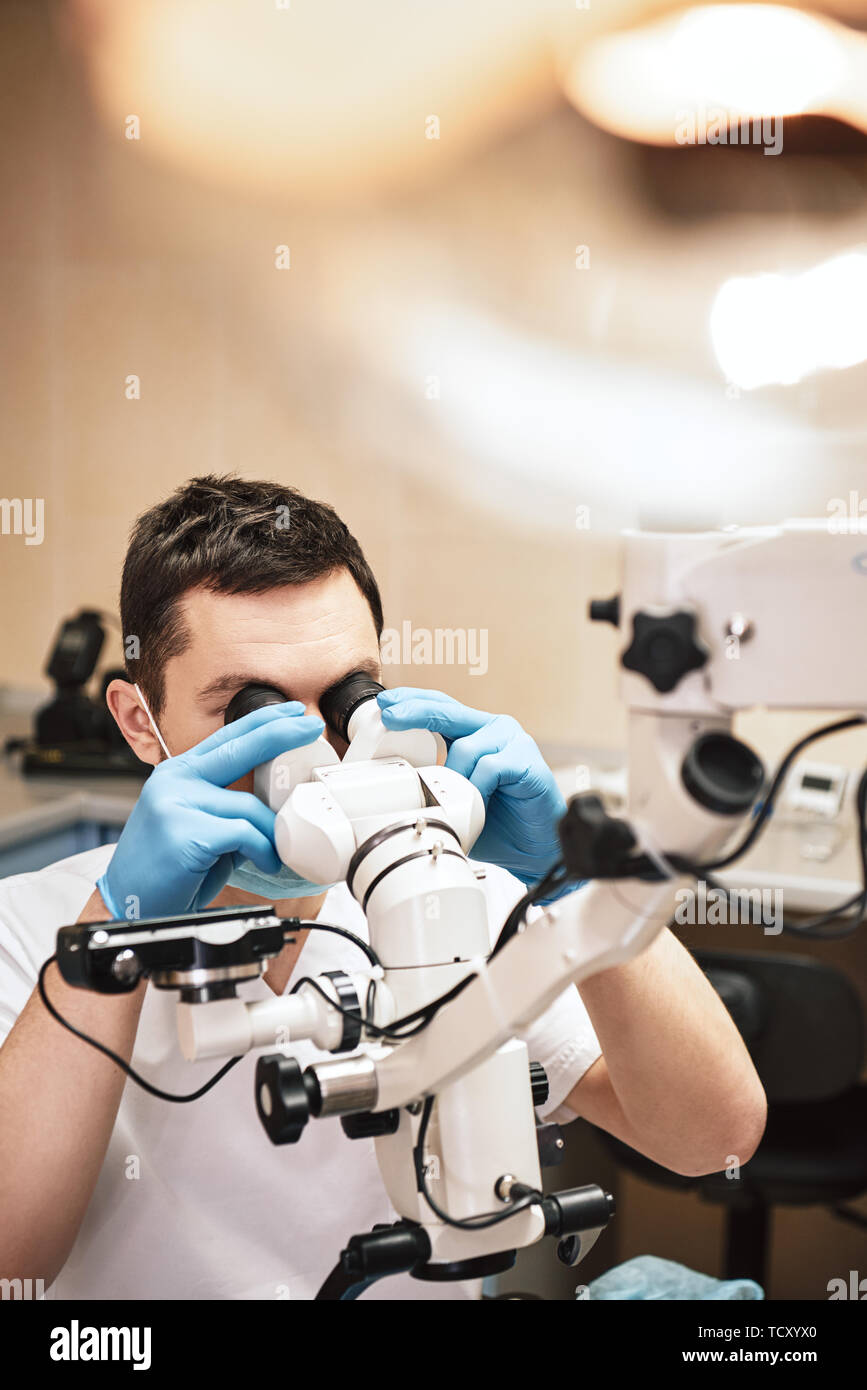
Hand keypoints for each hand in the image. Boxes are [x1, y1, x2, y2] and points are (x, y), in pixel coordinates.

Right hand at [97, 704, 324, 919]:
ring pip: (249, 806)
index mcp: (178, 773)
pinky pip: (244, 833)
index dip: (262, 721)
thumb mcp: (199, 824)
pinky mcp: (184, 833)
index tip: (293, 712)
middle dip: (281, 734)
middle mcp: (174, 781)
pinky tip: (263, 863)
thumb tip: (278, 801)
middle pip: (238, 749)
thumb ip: (231, 806)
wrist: (130, 905)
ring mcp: (175, 804)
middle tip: (312, 727)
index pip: (226, 737)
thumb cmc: (171, 869)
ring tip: (274, 853)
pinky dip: (262, 850)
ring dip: (271, 833)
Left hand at [377, 688, 572, 895]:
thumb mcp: (452, 796)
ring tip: (456, 803)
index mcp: (476, 733)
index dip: (413, 702)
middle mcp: (495, 730)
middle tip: (390, 717)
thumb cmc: (496, 823)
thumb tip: (392, 779)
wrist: (533, 849)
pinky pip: (491, 768)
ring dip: (455, 778)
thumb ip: (431, 779)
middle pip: (449, 711)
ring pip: (467, 748)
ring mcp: (514, 742)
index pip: (441, 707)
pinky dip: (479, 788)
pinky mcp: (528, 760)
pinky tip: (481, 804)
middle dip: (416, 711)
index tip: (386, 704)